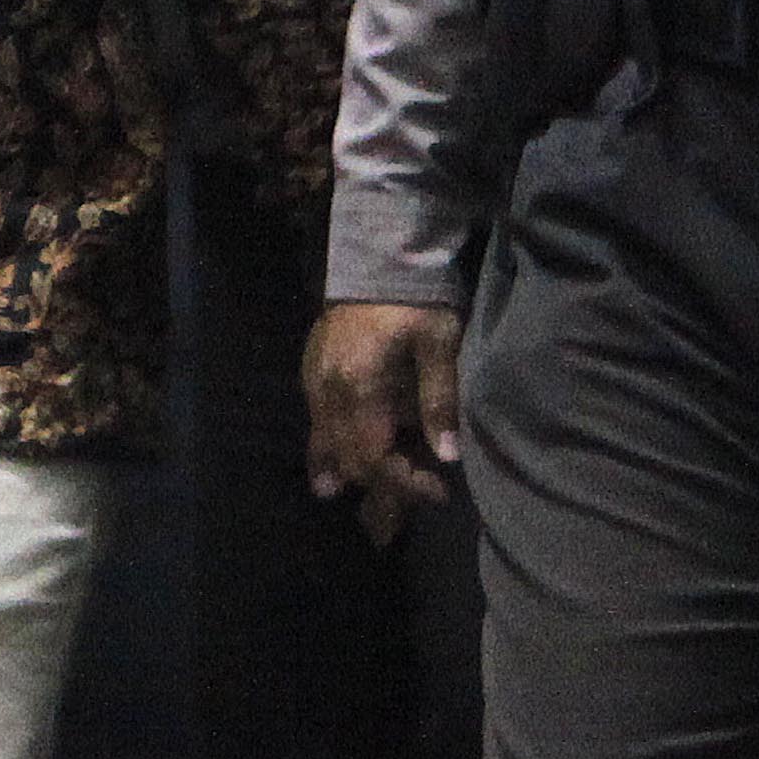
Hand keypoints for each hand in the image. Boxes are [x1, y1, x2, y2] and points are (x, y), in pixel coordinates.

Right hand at [303, 299, 467, 540]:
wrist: (378, 259)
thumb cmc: (415, 301)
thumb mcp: (439, 343)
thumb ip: (440, 399)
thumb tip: (447, 455)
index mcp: (360, 388)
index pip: (375, 458)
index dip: (406, 484)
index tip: (439, 492)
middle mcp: (328, 392)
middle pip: (349, 460)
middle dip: (383, 484)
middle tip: (417, 494)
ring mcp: (314, 383)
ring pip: (325, 446)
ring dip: (349, 473)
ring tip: (359, 499)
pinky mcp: (310, 373)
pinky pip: (315, 424)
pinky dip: (326, 451)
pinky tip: (328, 470)